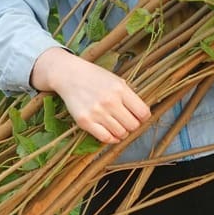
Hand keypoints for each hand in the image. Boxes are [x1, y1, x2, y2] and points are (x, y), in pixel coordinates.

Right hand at [30, 47, 151, 143]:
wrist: (69, 75)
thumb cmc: (95, 77)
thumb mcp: (116, 81)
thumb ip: (129, 96)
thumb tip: (142, 116)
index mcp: (120, 89)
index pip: (143, 113)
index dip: (143, 117)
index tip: (139, 116)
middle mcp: (110, 101)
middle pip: (133, 125)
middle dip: (133, 125)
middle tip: (128, 122)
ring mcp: (97, 112)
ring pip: (120, 134)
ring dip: (122, 133)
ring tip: (118, 126)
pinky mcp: (85, 121)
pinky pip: (105, 138)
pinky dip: (112, 139)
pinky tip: (111, 133)